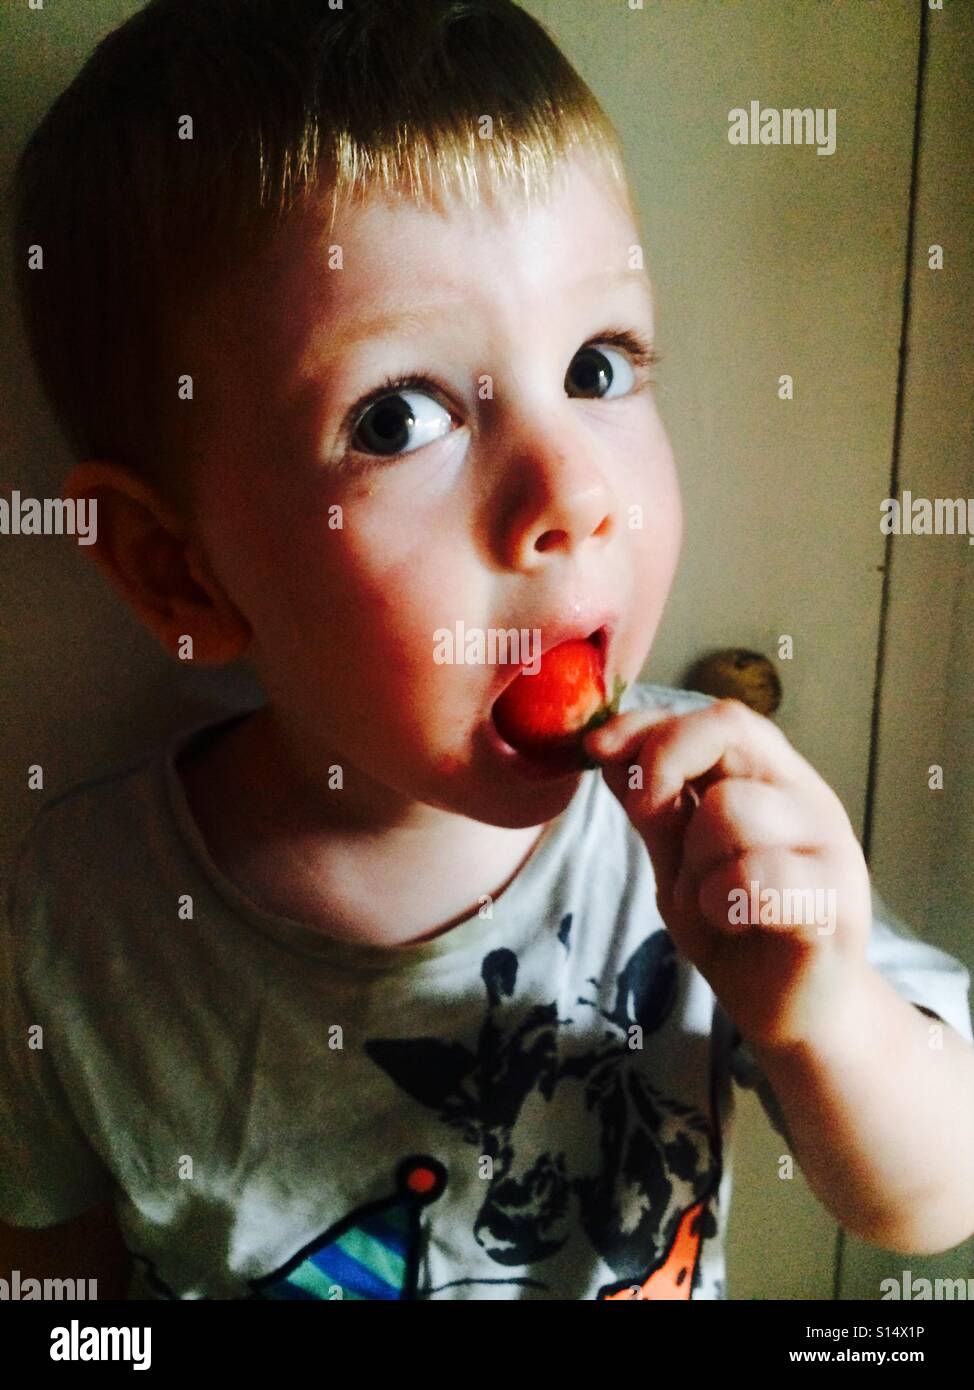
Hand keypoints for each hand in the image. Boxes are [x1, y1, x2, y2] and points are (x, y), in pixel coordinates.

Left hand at [582, 698, 873, 1048]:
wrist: (794, 1015)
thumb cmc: (737, 931)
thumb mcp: (678, 863)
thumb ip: (654, 808)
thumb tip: (605, 747)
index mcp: (773, 779)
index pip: (715, 718)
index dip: (649, 723)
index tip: (594, 747)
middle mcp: (807, 797)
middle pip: (728, 730)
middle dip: (663, 766)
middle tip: (649, 822)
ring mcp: (828, 846)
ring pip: (730, 808)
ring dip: (694, 864)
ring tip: (711, 902)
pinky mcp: (835, 903)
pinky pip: (754, 876)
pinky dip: (723, 902)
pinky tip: (735, 923)